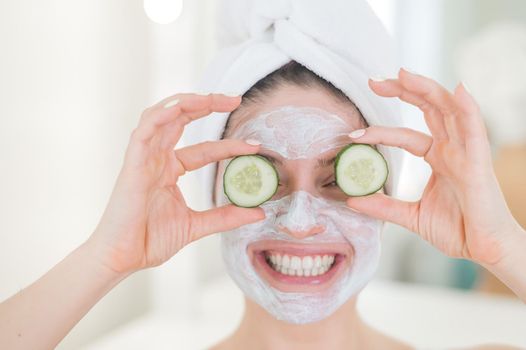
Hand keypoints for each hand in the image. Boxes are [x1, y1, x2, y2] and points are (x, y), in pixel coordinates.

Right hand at [87, 93, 264, 274]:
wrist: (122, 258)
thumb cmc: (150, 240)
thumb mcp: (197, 225)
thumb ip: (225, 217)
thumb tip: (259, 213)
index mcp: (170, 169)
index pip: (205, 149)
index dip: (229, 145)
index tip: (255, 145)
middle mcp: (157, 158)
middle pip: (182, 119)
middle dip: (208, 105)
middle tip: (235, 98)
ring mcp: (143, 159)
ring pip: (162, 116)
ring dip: (187, 103)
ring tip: (214, 98)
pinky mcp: (132, 164)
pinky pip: (144, 132)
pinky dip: (160, 116)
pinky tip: (179, 107)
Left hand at [345, 68, 522, 265]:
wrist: (485, 250)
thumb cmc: (458, 230)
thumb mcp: (411, 216)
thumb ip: (384, 206)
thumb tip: (351, 201)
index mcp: (438, 158)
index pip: (405, 135)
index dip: (380, 130)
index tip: (353, 133)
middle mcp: (452, 149)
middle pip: (427, 109)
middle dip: (401, 91)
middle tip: (373, 81)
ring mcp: (466, 152)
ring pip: (448, 110)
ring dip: (426, 89)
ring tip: (402, 73)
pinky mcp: (480, 162)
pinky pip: (476, 130)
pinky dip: (468, 108)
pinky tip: (459, 90)